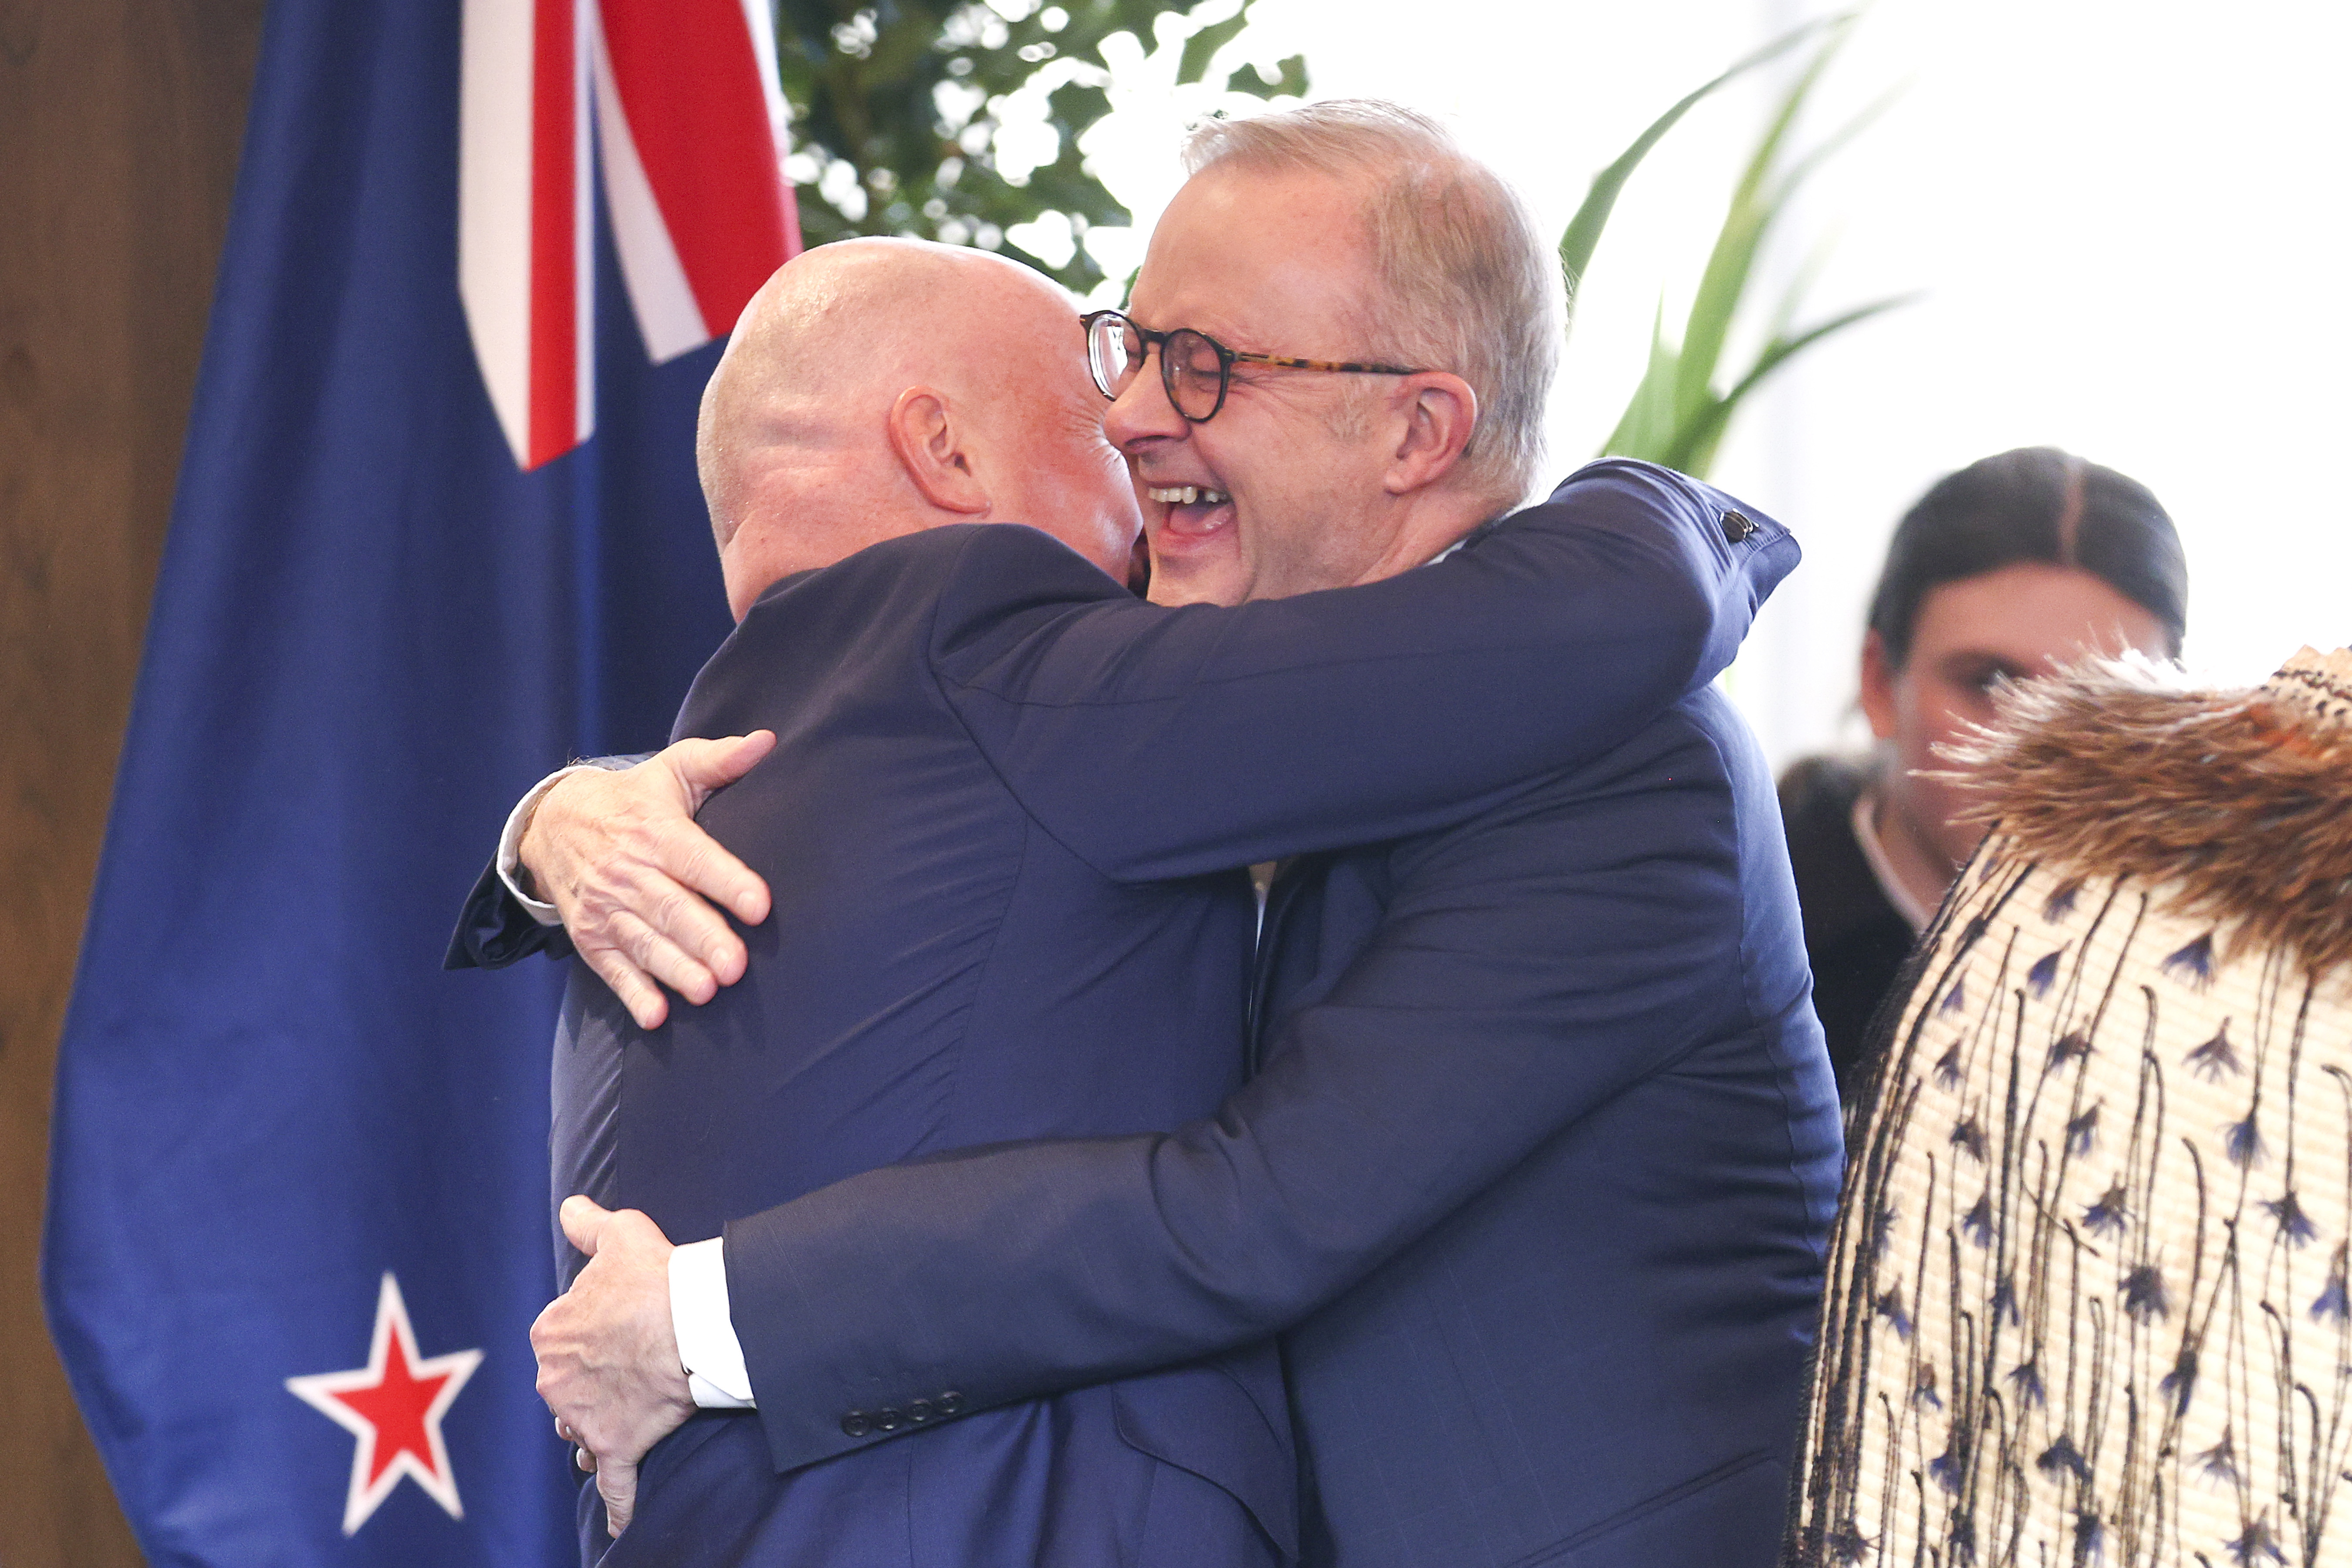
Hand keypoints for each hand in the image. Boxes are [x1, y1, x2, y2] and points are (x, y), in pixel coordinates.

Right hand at [519, 732, 776, 1027]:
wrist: (552, 823)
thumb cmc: (634, 801)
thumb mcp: (671, 771)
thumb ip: (719, 760)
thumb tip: (766, 741)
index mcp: (655, 832)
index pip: (695, 858)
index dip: (727, 881)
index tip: (760, 904)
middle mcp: (628, 872)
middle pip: (671, 908)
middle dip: (704, 938)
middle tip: (737, 966)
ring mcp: (606, 908)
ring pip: (645, 943)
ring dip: (676, 970)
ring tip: (708, 992)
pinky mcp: (591, 937)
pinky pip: (612, 969)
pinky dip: (632, 994)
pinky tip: (655, 1016)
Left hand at [532, 1197, 697, 1536]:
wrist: (693, 1320)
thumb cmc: (656, 1275)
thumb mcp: (620, 1234)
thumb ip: (588, 1222)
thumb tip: (571, 1209)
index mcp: (550, 1331)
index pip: (558, 1338)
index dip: (587, 1334)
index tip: (616, 1329)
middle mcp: (555, 1378)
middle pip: (565, 1388)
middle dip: (588, 1385)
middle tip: (625, 1371)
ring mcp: (583, 1418)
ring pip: (581, 1431)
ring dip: (595, 1431)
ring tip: (621, 1424)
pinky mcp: (616, 1447)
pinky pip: (613, 1485)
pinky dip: (617, 1506)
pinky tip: (619, 1524)